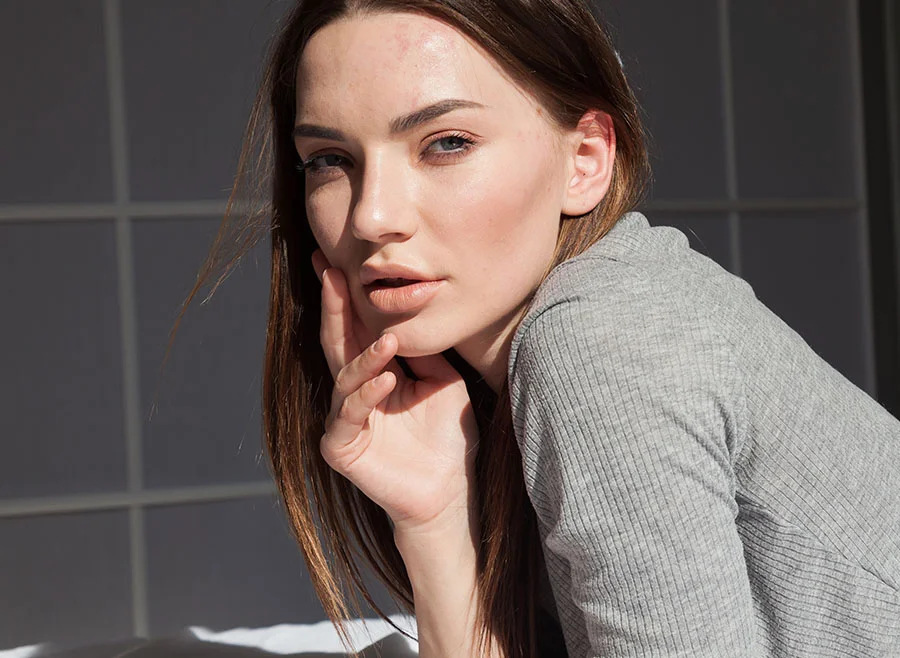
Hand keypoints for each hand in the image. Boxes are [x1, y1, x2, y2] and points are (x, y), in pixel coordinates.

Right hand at [311, 249, 480, 536]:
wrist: (450, 491)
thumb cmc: (448, 438)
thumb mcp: (443, 381)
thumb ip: (423, 352)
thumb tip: (408, 318)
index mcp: (373, 373)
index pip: (355, 329)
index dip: (346, 297)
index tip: (336, 260)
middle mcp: (352, 391)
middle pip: (338, 341)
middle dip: (334, 306)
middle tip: (330, 270)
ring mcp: (343, 419)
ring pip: (344, 375)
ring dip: (366, 356)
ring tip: (389, 341)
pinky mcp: (340, 446)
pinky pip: (350, 414)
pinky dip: (368, 394)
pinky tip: (387, 380)